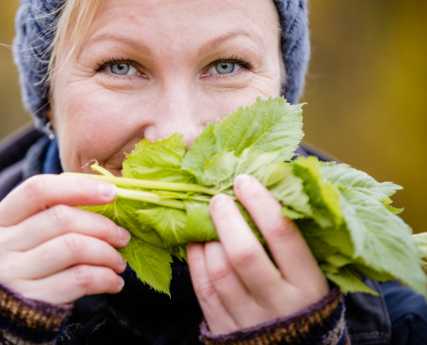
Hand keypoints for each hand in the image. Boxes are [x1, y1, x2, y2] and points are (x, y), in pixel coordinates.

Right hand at [0, 175, 129, 303]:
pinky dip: (105, 277)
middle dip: (101, 225)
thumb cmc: (21, 270)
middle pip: (61, 218)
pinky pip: (79, 279)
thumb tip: (104, 195)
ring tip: (118, 261)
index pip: (37, 190)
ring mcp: (11, 276)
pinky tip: (113, 281)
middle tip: (122, 236)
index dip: (78, 187)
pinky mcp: (32, 303)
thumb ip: (48, 216)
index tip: (111, 192)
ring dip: (106, 252)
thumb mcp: (20, 239)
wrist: (0, 325)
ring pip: (74, 247)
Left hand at [188, 174, 328, 334]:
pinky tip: (195, 241)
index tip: (244, 181)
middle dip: (227, 219)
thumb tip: (274, 184)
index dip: (260, 202)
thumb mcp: (316, 276)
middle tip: (218, 197)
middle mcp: (279, 305)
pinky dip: (196, 260)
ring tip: (204, 218)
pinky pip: (203, 290)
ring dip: (208, 239)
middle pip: (244, 254)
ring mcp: (249, 321)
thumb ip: (296, 239)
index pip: (282, 235)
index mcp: (309, 286)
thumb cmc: (306, 303)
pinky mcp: (224, 330)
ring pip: (220, 271)